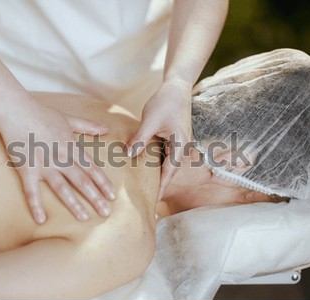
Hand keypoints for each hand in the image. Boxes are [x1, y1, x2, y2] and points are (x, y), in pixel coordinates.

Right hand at [0, 101, 114, 223]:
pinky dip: (36, 205)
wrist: (15, 110)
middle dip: (95, 197)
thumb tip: (106, 129)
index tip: (112, 196)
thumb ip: (88, 126)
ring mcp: (43, 164)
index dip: (103, 183)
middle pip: (81, 181)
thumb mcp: (68, 118)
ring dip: (74, 204)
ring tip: (84, 218)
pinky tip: (41, 220)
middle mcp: (60, 157)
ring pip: (62, 188)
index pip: (91, 168)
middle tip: (106, 213)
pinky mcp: (26, 169)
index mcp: (71, 147)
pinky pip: (31, 191)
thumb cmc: (42, 113)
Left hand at [127, 78, 192, 199]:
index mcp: (180, 146)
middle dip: (159, 185)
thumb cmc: (166, 102)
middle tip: (147, 200)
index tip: (153, 202)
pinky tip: (144, 167)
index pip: (169, 173)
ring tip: (145, 188)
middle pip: (168, 171)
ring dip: (157, 175)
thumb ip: (140, 139)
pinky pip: (163, 155)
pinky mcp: (172, 139)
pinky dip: (155, 162)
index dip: (161, 187)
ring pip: (166, 164)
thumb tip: (129, 156)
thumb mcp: (151, 121)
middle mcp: (181, 147)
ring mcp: (177, 143)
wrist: (176, 87)